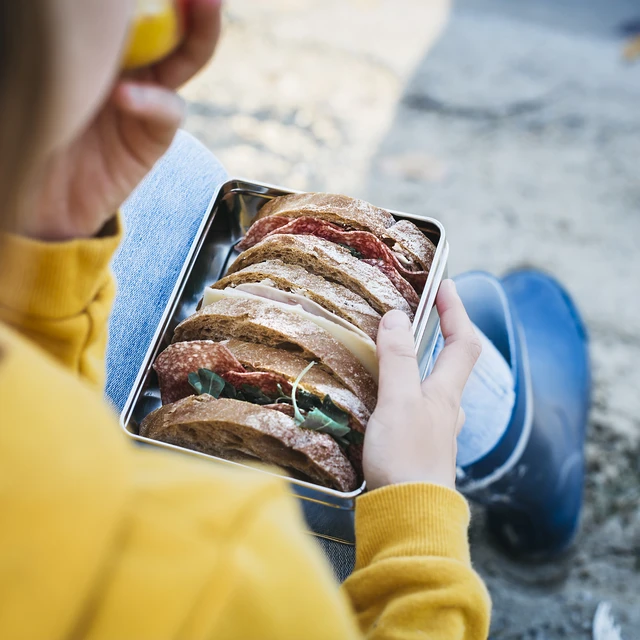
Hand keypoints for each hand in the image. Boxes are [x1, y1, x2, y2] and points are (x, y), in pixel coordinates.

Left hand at [19, 0, 221, 240]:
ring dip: (199, 33)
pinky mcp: (153, 138)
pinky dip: (154, 101)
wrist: (36, 200)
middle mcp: (126, 64)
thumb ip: (74, 45)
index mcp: (99, 44)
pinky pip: (169, 112)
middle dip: (189, 5)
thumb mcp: (45, 74)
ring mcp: (145, 99)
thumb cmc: (24, 130)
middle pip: (169, 25)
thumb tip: (85, 12)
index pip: (135, 11)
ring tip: (204, 5)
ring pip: (185, 59)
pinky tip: (124, 96)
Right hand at [364, 279, 481, 490]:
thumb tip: (396, 316)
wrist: (408, 517)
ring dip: (424, 362)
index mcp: (446, 394)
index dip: (458, 311)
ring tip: (399, 350)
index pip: (463, 342)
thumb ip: (398, 359)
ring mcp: (434, 431)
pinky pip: (418, 407)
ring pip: (436, 387)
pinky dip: (408, 390)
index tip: (445, 285)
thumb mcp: (399, 402)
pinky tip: (388, 397)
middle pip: (454, 364)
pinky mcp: (418, 449)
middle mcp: (447, 410)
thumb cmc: (407, 459)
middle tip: (423, 313)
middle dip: (443, 333)